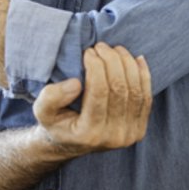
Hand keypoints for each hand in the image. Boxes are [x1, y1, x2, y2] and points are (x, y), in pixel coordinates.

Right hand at [32, 43, 151, 157]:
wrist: (70, 143)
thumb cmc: (55, 122)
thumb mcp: (41, 111)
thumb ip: (51, 97)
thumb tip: (76, 83)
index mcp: (88, 133)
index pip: (99, 91)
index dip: (96, 66)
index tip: (88, 52)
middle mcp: (113, 137)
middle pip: (120, 89)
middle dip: (112, 61)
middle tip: (101, 46)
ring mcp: (130, 135)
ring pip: (136, 91)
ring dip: (128, 64)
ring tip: (115, 49)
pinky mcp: (140, 129)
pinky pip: (146, 98)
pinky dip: (144, 76)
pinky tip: (136, 59)